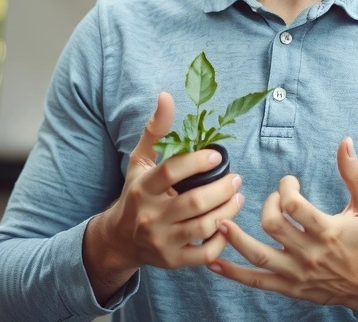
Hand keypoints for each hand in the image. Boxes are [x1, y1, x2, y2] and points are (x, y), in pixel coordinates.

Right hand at [83, 92, 244, 299]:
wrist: (119, 240)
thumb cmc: (136, 194)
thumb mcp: (140, 161)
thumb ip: (156, 130)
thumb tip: (166, 96)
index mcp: (143, 188)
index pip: (171, 171)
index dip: (197, 161)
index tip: (217, 155)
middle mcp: (150, 215)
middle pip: (194, 201)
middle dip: (222, 189)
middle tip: (237, 178)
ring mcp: (162, 240)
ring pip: (203, 227)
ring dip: (227, 211)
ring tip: (237, 197)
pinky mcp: (172, 261)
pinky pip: (204, 254)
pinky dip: (220, 240)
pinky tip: (227, 224)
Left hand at [208, 138, 357, 320]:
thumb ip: (355, 174)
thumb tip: (345, 143)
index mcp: (328, 231)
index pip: (295, 206)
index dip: (286, 187)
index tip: (289, 182)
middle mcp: (310, 254)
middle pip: (274, 226)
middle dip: (267, 204)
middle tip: (272, 198)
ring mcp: (298, 274)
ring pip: (259, 257)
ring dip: (236, 240)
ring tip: (219, 223)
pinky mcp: (290, 287)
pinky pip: (257, 281)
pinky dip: (234, 273)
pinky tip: (213, 262)